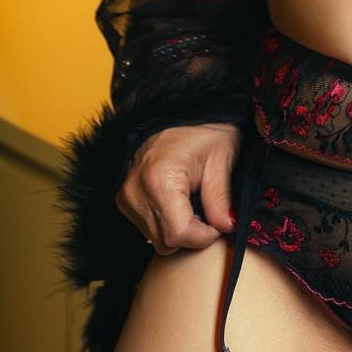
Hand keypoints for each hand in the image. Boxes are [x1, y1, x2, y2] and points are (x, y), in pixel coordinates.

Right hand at [115, 121, 242, 252]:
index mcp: (158, 180)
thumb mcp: (221, 159)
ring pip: (157, 239)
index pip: (179, 234)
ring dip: (182, 231)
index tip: (220, 222)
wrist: (178, 111)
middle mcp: (134, 191)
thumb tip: (227, 229)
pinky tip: (182, 204)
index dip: (205, 236)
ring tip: (196, 203)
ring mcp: (125, 196)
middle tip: (211, 212)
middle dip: (195, 235)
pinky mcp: (123, 199)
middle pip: (167, 241)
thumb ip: (221, 199)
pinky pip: (149, 229)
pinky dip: (168, 224)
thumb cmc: (203, 129)